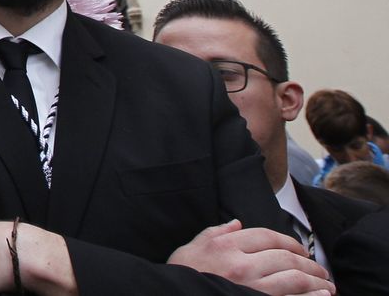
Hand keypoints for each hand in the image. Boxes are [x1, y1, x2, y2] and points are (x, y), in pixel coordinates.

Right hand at [167, 221, 334, 295]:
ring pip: (295, 279)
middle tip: (320, 269)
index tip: (301, 250)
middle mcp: (242, 265)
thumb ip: (215, 232)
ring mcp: (252, 288)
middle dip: (309, 262)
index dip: (290, 242)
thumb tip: (237, 224)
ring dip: (316, 281)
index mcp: (226, 246)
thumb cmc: (184, 274)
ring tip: (326, 284)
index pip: (268, 236)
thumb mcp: (191, 248)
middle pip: (287, 257)